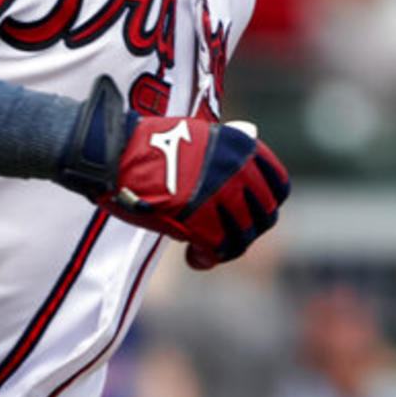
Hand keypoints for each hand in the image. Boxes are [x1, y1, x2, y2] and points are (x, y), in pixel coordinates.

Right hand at [57, 79, 289, 264]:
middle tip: (225, 236)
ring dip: (227, 247)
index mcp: (241, 146)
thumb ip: (226, 156)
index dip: (266, 206)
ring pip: (243, 236)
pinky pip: (218, 248)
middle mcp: (239, 169)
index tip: (250, 215)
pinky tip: (194, 258)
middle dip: (247, 231)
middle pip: (265, 216)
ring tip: (205, 249)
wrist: (116, 153)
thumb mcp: (199, 138)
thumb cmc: (150, 146)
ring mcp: (222, 195)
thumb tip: (247, 171)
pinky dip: (207, 258)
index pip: (279, 186)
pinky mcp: (201, 220)